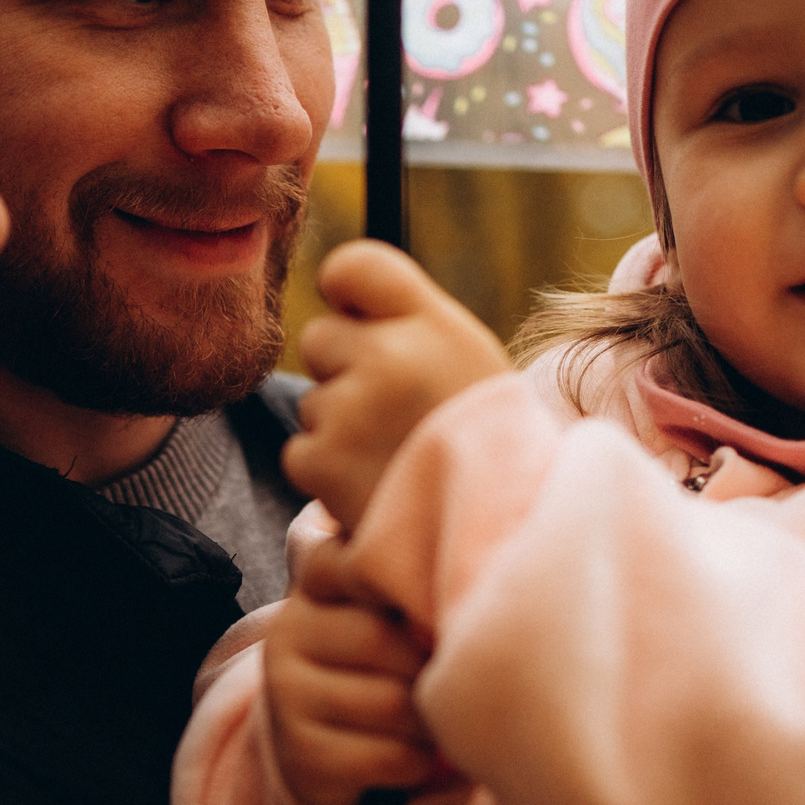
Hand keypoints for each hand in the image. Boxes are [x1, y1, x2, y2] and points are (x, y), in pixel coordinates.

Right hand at [263, 537, 441, 804]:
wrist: (325, 752)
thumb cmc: (382, 672)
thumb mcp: (388, 616)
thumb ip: (407, 586)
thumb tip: (461, 583)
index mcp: (313, 586)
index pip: (357, 566)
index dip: (404, 588)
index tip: (432, 614)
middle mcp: (288, 633)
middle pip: (384, 639)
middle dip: (429, 668)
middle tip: (445, 681)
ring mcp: (286, 695)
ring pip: (393, 703)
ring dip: (429, 721)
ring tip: (430, 720)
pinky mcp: (301, 754)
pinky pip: (389, 756)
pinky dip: (419, 762)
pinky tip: (413, 755)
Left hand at [285, 241, 511, 530]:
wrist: (500, 538)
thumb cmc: (488, 446)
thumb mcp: (471, 365)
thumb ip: (411, 327)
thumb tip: (338, 295)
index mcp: (434, 324)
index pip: (354, 267)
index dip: (346, 294)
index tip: (359, 320)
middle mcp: (389, 357)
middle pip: (320, 337)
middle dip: (343, 371)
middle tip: (395, 414)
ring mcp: (350, 411)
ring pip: (314, 401)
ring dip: (342, 430)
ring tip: (399, 460)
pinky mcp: (321, 463)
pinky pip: (303, 451)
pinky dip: (331, 474)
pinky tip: (377, 489)